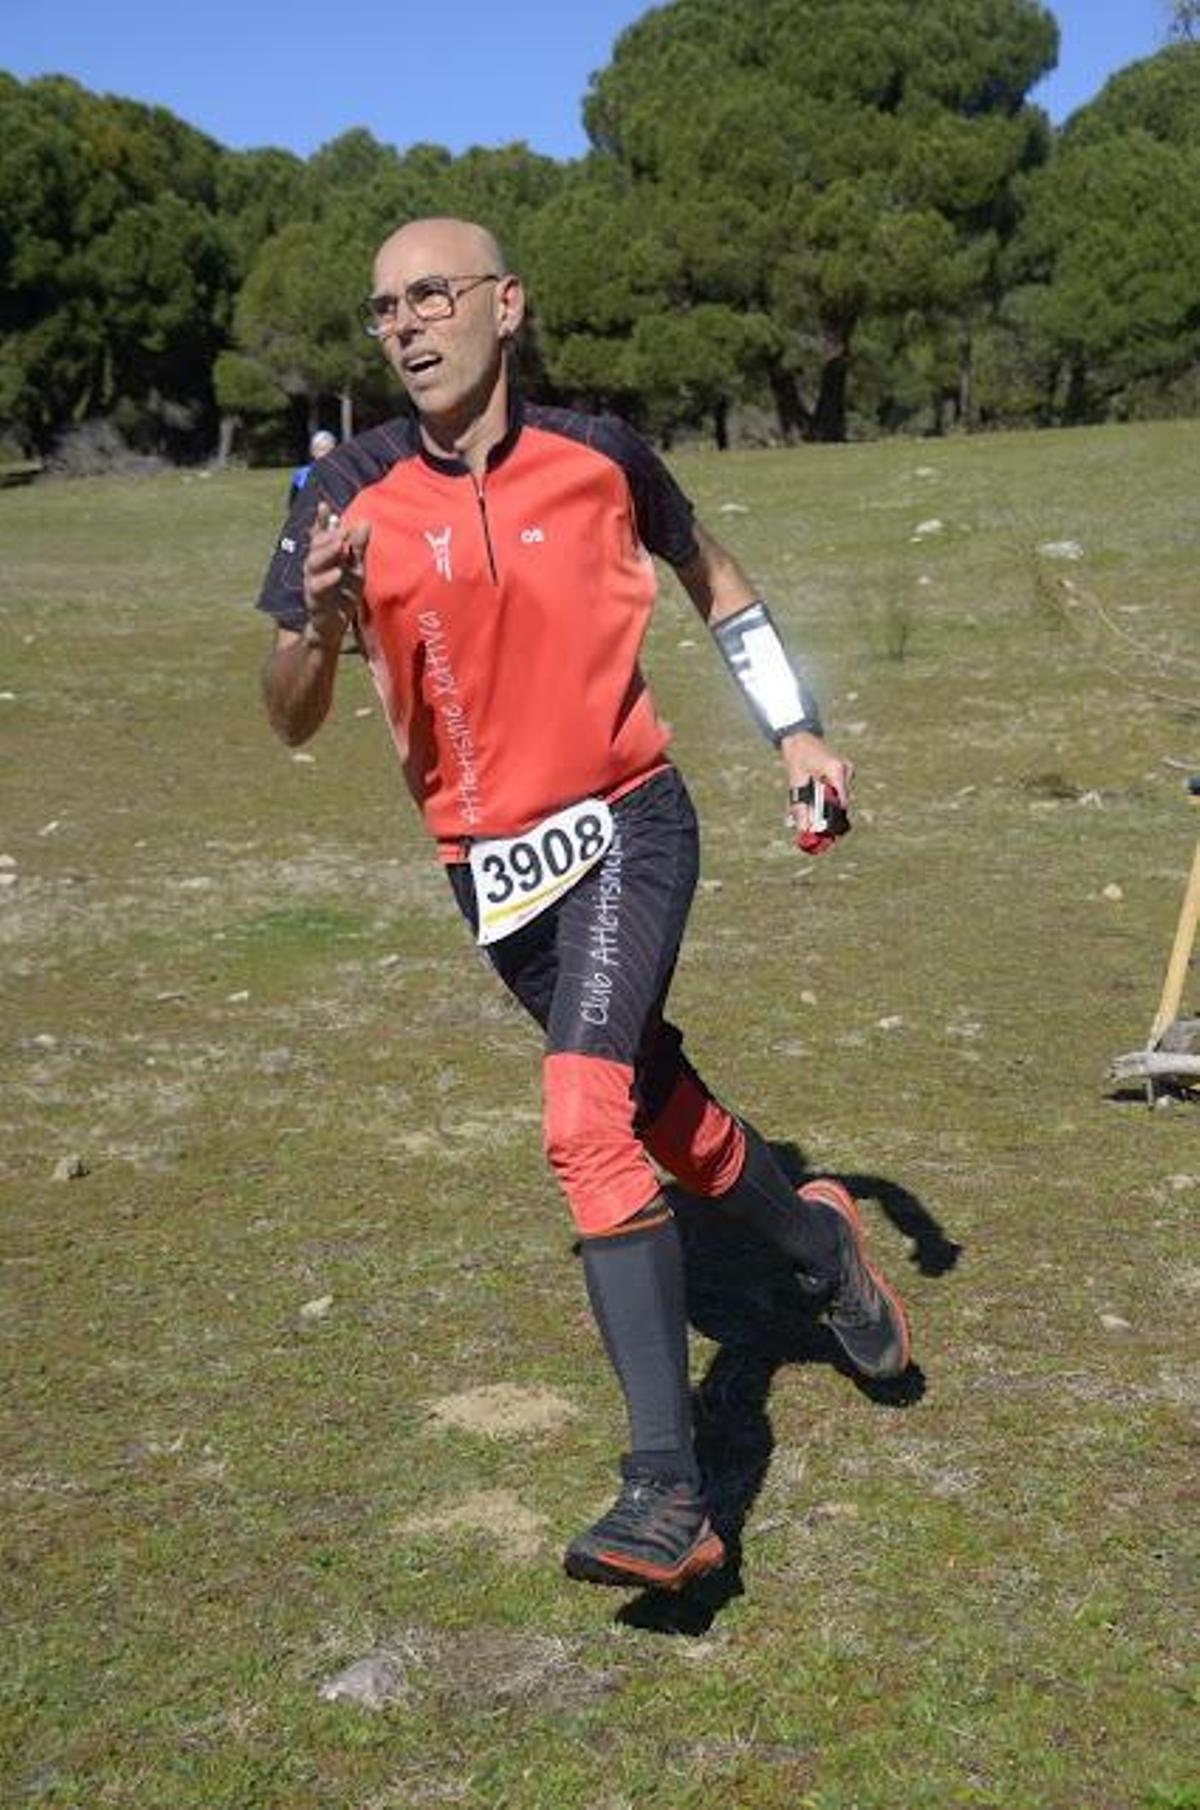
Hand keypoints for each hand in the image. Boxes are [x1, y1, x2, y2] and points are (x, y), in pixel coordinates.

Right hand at [302, 499, 370, 647]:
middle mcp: (315, 568)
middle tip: (342, 530)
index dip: (321, 521)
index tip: (323, 505)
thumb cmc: (343, 595)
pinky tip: (337, 573)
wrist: (334, 628)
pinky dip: (326, 580)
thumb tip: (364, 521)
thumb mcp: (355, 569)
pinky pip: (317, 589)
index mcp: (324, 558)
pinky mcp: (315, 602)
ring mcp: (313, 584)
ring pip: (313, 565)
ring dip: (326, 554)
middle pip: (316, 548)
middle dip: (327, 536)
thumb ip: (357, 547)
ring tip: (340, 545)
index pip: (321, 536)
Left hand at [781, 730, 852, 856]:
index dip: (833, 820)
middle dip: (826, 814)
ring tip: (809, 802)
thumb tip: (803, 829)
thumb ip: (800, 806)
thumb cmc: (797, 756)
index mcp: (836, 770)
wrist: (800, 737)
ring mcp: (846, 770)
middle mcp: (845, 770)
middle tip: (811, 823)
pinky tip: (814, 792)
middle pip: (840, 802)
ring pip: (838, 798)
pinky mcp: (843, 772)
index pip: (841, 803)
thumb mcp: (796, 782)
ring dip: (825, 804)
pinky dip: (826, 796)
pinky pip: (836, 790)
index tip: (823, 832)